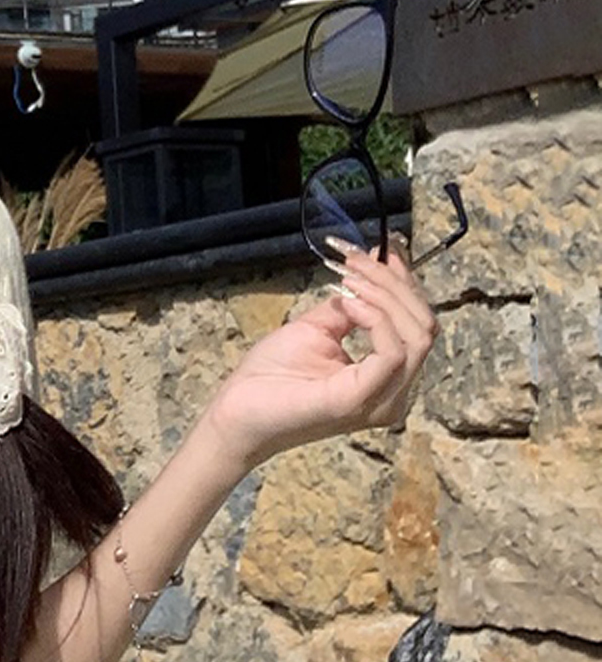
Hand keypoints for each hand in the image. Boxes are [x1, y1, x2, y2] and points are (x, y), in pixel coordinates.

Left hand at [199, 240, 439, 471]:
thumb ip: (350, 307)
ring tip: (350, 278)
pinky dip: (375, 318)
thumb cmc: (271, 376)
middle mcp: (394, 392)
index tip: (381, 250)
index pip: (418, 325)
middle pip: (424, 326)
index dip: (404, 284)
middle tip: (358, 261)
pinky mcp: (361, 400)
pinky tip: (350, 303)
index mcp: (388, 378)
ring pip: (416, 335)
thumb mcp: (317, 329)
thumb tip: (366, 277)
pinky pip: (392, 351)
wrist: (237, 411)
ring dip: (385, 294)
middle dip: (394, 283)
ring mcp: (381, 400)